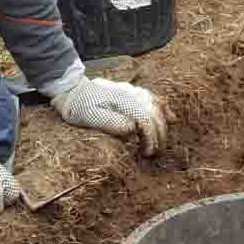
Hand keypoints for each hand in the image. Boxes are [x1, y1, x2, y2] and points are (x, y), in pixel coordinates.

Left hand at [46, 73, 166, 155]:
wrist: (72, 90)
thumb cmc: (78, 106)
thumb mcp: (88, 116)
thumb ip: (110, 122)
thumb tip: (132, 128)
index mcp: (122, 100)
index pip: (145, 119)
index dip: (150, 138)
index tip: (147, 153)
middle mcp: (131, 93)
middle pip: (154, 114)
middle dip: (158, 135)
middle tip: (154, 153)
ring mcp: (133, 91)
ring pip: (157, 106)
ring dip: (162, 125)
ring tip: (162, 142)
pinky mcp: (133, 92)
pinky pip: (154, 99)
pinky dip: (164, 109)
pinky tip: (171, 118)